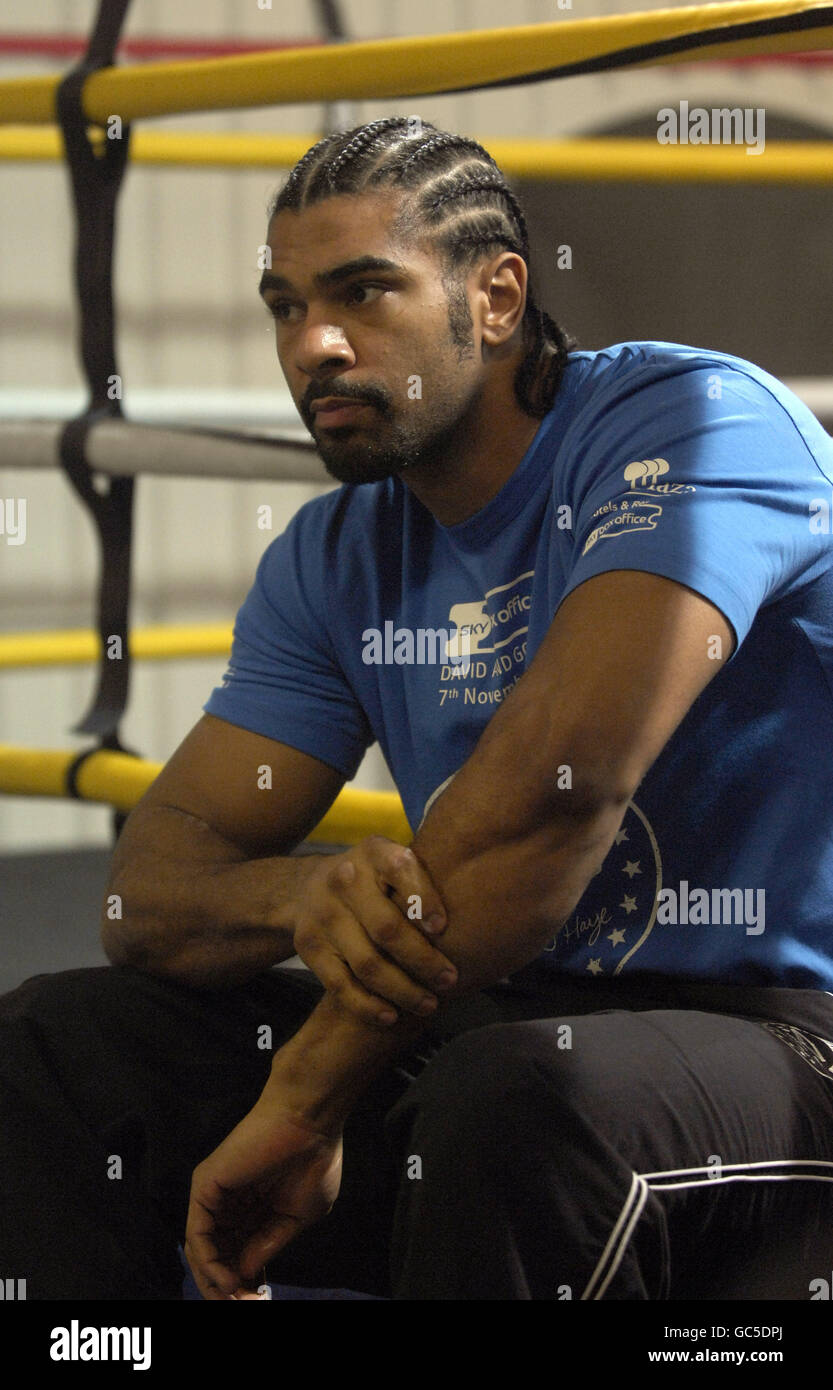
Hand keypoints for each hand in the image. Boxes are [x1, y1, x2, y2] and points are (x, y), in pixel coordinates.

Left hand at [184, 1092, 342, 1300]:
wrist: (310, 1123)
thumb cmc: (313, 1163)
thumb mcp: (298, 1216)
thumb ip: (268, 1245)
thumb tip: (243, 1274)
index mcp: (255, 1210)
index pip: (241, 1254)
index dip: (249, 1282)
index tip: (259, 1303)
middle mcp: (231, 1205)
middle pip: (219, 1255)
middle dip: (228, 1287)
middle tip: (245, 1305)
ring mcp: (216, 1196)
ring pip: (203, 1249)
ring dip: (215, 1281)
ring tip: (234, 1298)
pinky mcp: (205, 1186)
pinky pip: (197, 1233)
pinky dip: (207, 1262)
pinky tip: (225, 1279)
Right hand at [291, 836, 457, 1024]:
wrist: (309, 886)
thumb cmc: (375, 880)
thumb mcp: (394, 862)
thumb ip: (423, 882)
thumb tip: (477, 916)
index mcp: (374, 852)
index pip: (401, 871)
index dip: (424, 900)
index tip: (443, 928)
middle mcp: (345, 878)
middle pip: (387, 929)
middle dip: (424, 960)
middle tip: (449, 980)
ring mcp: (324, 914)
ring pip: (367, 963)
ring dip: (402, 990)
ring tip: (428, 1004)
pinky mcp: (309, 945)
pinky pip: (340, 984)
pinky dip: (367, 1005)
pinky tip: (390, 1015)